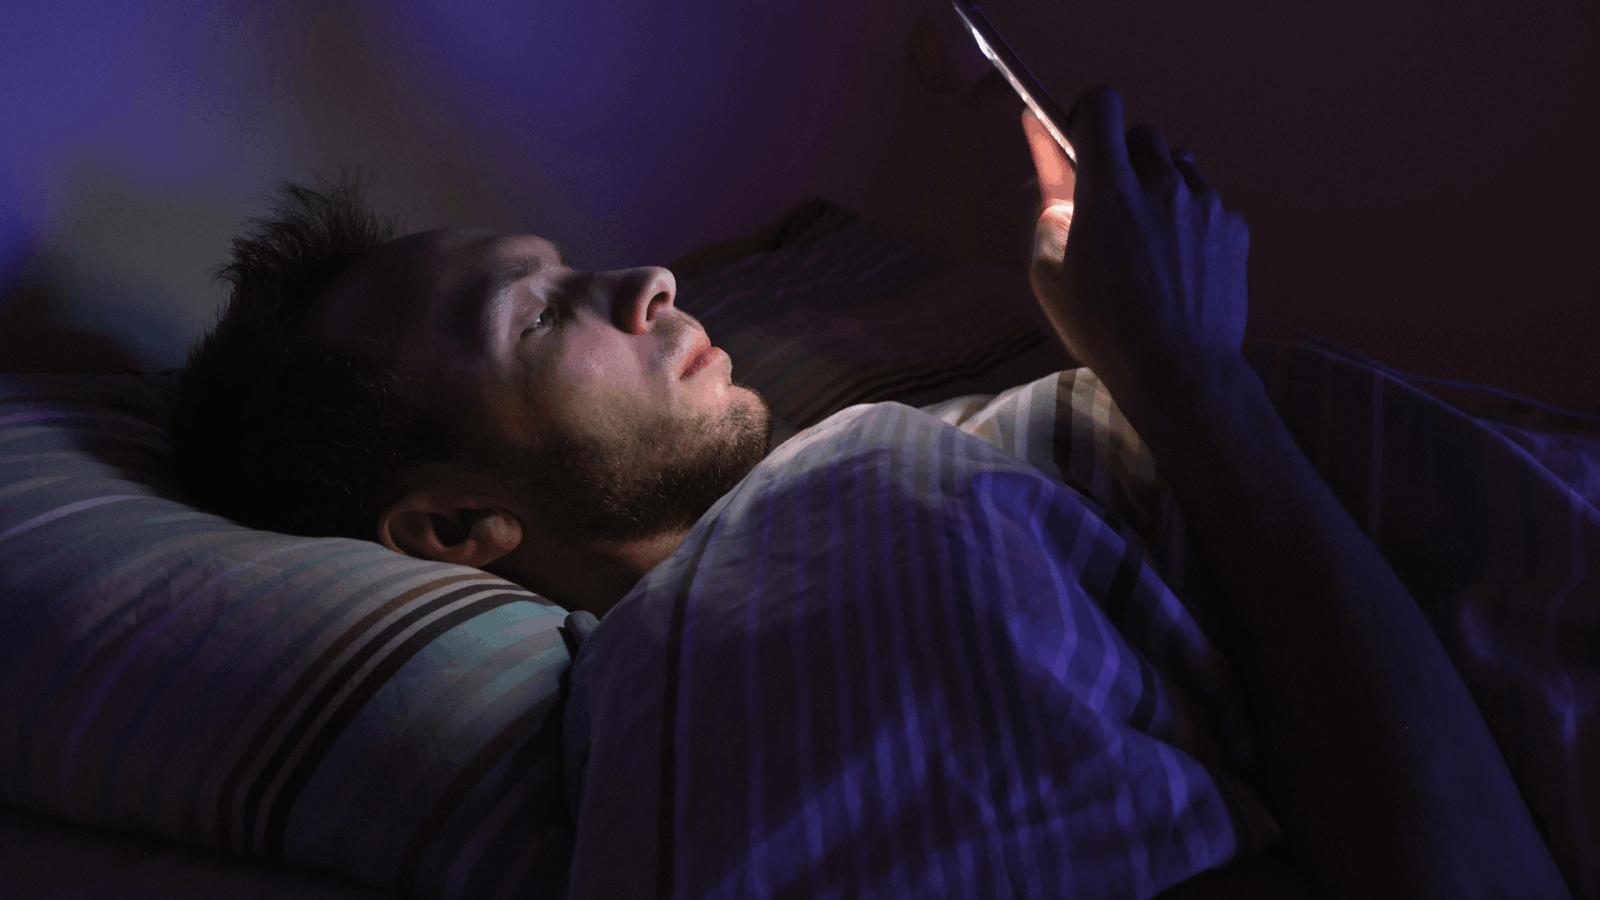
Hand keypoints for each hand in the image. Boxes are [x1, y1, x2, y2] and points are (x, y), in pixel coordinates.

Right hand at [1023, 86, 1250, 412]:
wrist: (1179, 372)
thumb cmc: (1103, 328)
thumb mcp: (1050, 272)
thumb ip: (1045, 203)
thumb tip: (1041, 157)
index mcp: (1109, 190)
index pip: (1102, 104)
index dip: (1087, 115)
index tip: (1081, 141)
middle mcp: (1161, 183)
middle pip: (1141, 134)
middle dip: (1123, 159)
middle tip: (1112, 206)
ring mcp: (1204, 203)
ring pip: (1178, 164)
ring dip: (1159, 185)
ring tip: (1148, 237)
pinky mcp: (1233, 225)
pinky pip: (1206, 200)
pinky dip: (1189, 217)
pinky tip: (1178, 262)